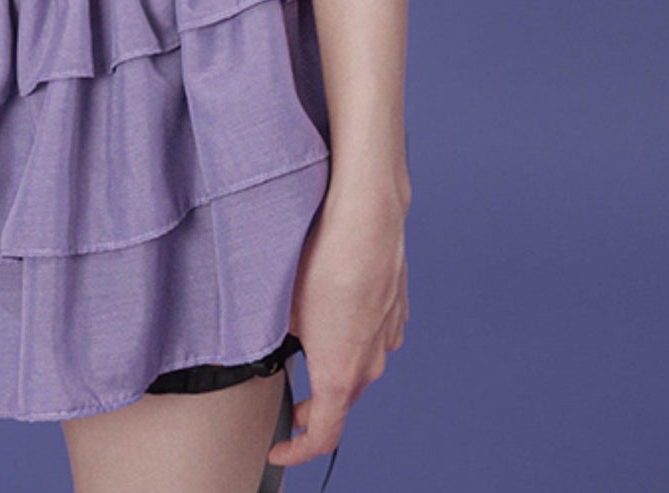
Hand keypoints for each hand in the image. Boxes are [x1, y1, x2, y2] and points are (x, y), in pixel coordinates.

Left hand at [266, 187, 408, 472]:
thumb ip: (279, 337)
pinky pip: (375, 336)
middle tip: (295, 402)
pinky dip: (356, 336)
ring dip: (338, 366)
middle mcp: (370, 362)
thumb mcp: (283, 308)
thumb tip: (273, 339)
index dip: (298, 450)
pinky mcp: (396, 308)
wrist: (366, 217)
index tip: (280, 449)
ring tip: (312, 346)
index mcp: (340, 374)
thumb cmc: (325, 260)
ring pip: (361, 365)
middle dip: (317, 407)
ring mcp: (389, 335)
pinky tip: (338, 312)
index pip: (323, 436)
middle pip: (342, 400)